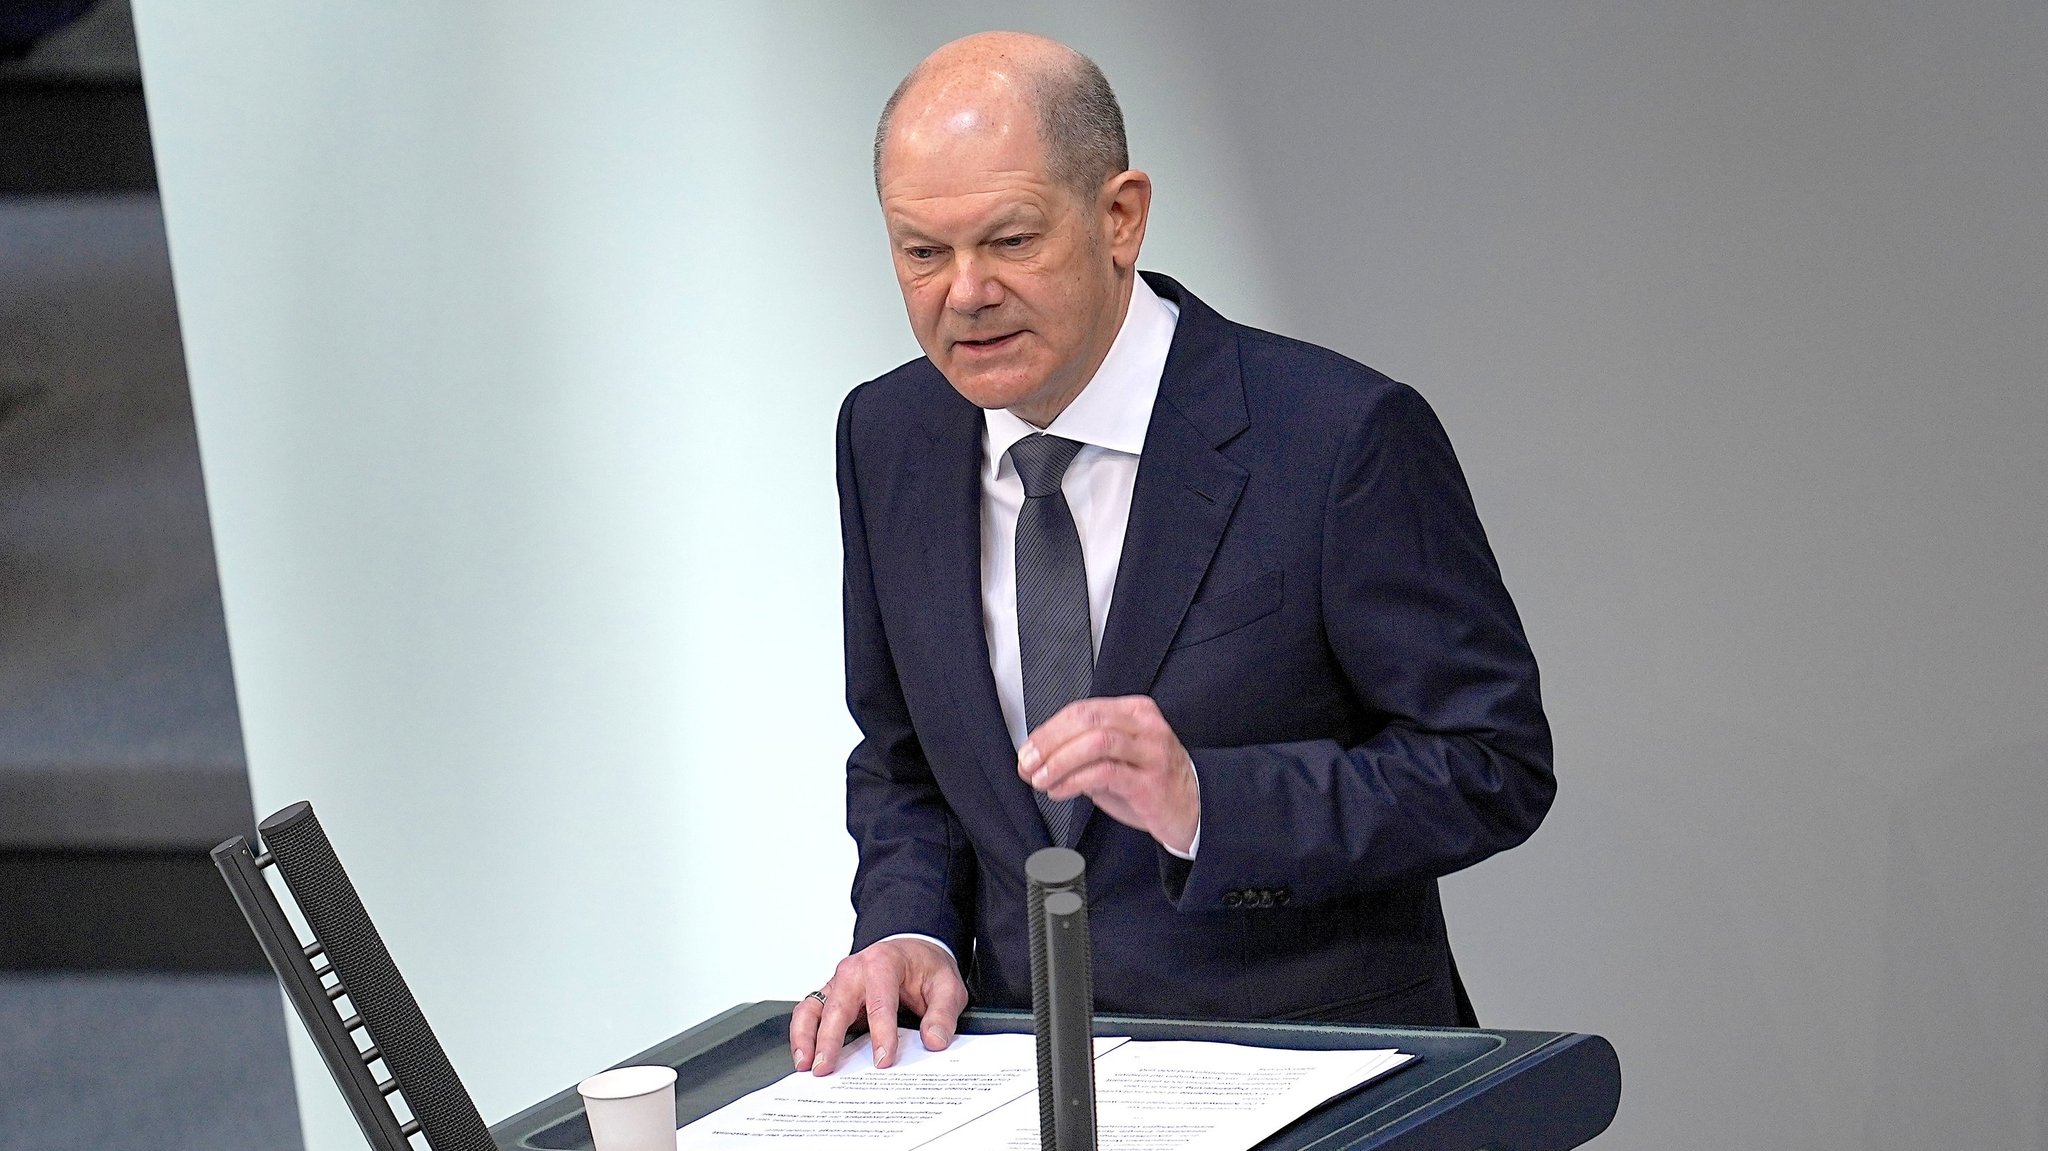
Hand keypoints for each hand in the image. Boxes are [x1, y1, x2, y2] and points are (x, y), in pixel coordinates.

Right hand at [789, 937, 965, 1074]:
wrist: (912, 950)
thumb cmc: (925, 967)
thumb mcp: (947, 986)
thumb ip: (942, 1013)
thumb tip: (934, 1039)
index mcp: (884, 963)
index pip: (880, 1001)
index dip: (882, 1033)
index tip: (883, 1059)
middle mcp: (854, 970)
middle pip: (838, 1006)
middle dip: (830, 1039)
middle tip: (827, 1069)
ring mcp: (838, 982)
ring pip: (813, 1007)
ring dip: (806, 1037)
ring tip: (806, 1065)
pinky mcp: (830, 996)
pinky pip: (808, 1012)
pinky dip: (802, 1034)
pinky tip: (804, 1056)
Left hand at [1018, 695, 1199, 852]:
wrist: (1194, 809)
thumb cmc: (1150, 783)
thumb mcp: (1114, 761)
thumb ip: (1079, 756)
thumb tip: (1034, 761)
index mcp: (1135, 712)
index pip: (1082, 710)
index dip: (1048, 730)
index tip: (1027, 751)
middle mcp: (1145, 726)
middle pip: (1087, 720)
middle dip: (1049, 742)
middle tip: (1028, 763)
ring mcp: (1151, 751)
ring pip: (1096, 742)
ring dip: (1060, 762)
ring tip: (1041, 780)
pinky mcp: (1151, 781)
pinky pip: (1106, 772)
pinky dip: (1075, 781)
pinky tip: (1061, 791)